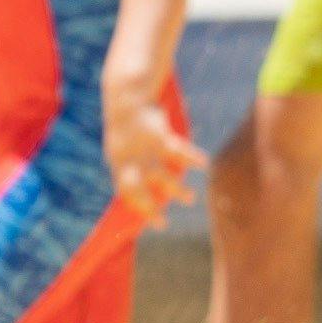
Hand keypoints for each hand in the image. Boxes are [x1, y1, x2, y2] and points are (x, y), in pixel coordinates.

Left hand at [104, 85, 204, 220]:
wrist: (127, 99)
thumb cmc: (129, 128)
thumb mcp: (124, 149)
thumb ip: (133, 168)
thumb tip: (148, 188)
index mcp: (118, 163)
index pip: (124, 191)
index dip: (138, 207)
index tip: (155, 222)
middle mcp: (128, 159)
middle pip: (136, 189)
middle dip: (149, 207)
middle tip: (163, 223)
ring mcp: (142, 149)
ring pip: (161, 176)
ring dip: (176, 190)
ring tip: (190, 199)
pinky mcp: (158, 136)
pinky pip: (177, 151)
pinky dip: (190, 158)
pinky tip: (203, 164)